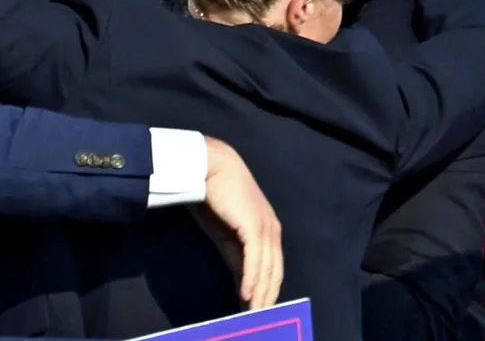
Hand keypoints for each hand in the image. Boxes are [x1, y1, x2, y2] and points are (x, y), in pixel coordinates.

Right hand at [203, 137, 282, 309]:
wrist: (210, 166)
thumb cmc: (216, 194)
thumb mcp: (227, 230)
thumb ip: (236, 252)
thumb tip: (242, 278)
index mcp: (268, 229)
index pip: (273, 265)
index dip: (268, 287)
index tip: (261, 306)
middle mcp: (272, 230)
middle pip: (274, 271)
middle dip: (268, 296)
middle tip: (261, 317)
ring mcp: (265, 227)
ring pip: (267, 269)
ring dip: (261, 293)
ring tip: (254, 313)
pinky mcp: (254, 227)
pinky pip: (255, 260)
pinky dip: (252, 279)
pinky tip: (246, 294)